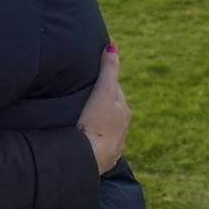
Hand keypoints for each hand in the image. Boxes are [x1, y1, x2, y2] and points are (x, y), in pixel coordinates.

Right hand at [77, 45, 131, 174]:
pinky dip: (95, 143)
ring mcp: (115, 146)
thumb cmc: (95, 123)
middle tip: (84, 100)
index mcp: (124, 111)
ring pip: (108, 130)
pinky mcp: (104, 161)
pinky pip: (101, 148)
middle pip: (112, 111)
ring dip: (99, 125)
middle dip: (102, 105)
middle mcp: (123, 130)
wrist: (87, 158)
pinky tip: (86, 143)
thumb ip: (109, 69)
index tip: (90, 81)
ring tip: (83, 121)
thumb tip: (113, 47)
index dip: (103, 84)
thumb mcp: (103, 91)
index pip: (114, 91)